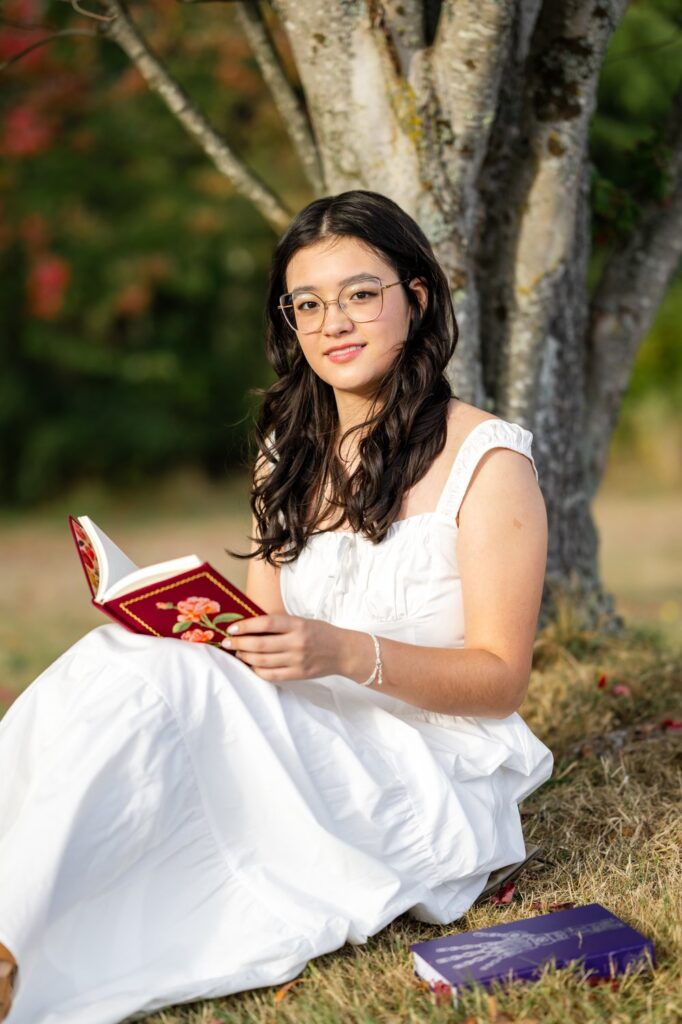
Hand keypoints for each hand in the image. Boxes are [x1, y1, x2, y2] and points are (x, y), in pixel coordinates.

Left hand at [222, 614, 348, 683]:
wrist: (342, 651)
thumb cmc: (319, 632)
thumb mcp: (302, 621)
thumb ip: (279, 624)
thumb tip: (249, 625)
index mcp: (297, 625)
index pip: (266, 623)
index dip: (246, 626)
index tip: (232, 628)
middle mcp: (297, 643)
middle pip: (260, 644)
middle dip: (239, 643)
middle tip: (226, 642)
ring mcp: (297, 661)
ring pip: (262, 661)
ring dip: (245, 656)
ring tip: (237, 652)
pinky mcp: (298, 674)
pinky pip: (271, 675)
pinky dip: (257, 670)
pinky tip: (251, 664)